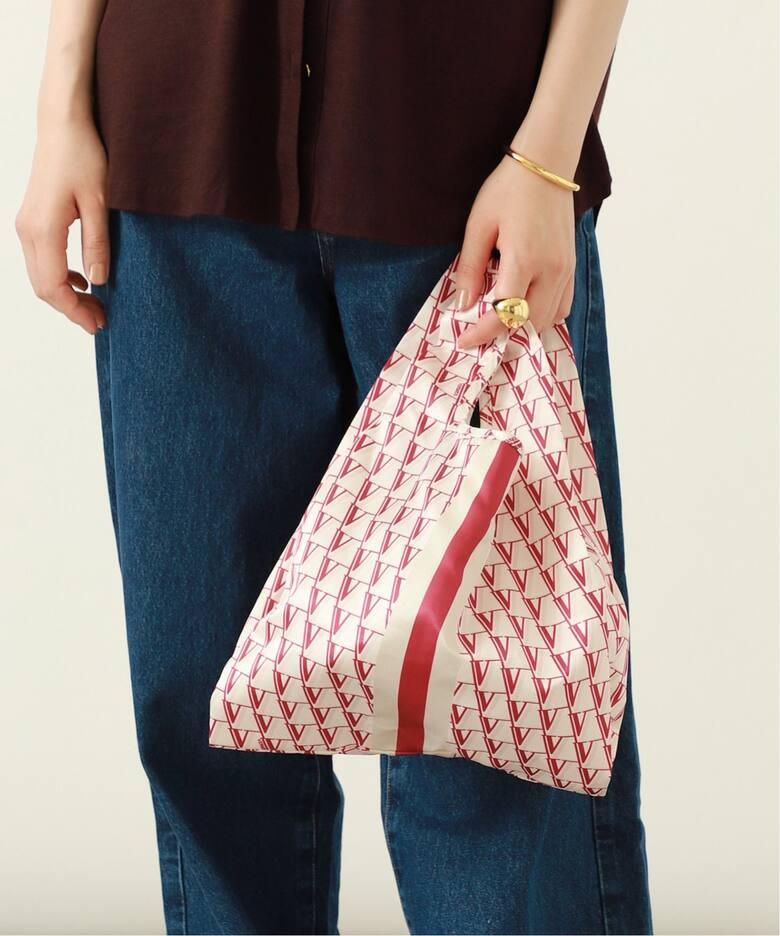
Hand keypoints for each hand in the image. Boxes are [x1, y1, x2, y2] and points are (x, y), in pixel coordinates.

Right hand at [16, 114, 108, 334]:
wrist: (63, 125)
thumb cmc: (83, 156)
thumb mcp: (100, 203)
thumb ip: (97, 244)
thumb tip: (98, 282)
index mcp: (43, 230)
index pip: (54, 286)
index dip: (75, 311)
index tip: (98, 324)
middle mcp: (27, 230)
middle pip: (42, 287)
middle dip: (70, 308)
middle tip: (101, 320)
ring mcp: (26, 225)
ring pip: (40, 276)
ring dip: (65, 295)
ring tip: (96, 304)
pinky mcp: (31, 220)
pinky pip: (41, 260)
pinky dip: (60, 277)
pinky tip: (83, 280)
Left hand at [455, 154, 575, 349]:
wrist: (546, 164)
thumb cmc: (508, 190)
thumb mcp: (478, 226)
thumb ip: (471, 269)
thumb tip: (463, 305)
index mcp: (524, 260)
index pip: (504, 313)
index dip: (482, 333)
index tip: (464, 340)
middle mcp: (551, 270)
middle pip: (527, 323)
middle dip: (500, 335)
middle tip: (477, 336)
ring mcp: (565, 270)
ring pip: (547, 319)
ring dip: (523, 328)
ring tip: (498, 326)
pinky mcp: (571, 267)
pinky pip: (561, 306)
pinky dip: (542, 317)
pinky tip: (523, 311)